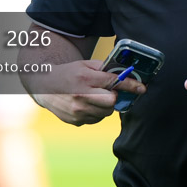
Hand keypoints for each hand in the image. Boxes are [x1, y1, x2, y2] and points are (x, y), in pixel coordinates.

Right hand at [31, 59, 145, 125]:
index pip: (114, 83)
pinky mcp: (75, 121)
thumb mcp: (85, 65)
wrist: (44, 86)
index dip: (130, 85)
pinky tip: (85, 105)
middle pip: (112, 101)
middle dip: (113, 97)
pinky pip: (95, 119)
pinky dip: (95, 113)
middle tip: (107, 92)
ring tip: (93, 98)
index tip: (142, 88)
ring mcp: (78, 111)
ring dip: (105, 106)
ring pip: (106, 112)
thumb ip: (104, 69)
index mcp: (85, 79)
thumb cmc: (69, 74)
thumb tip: (125, 74)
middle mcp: (81, 97)